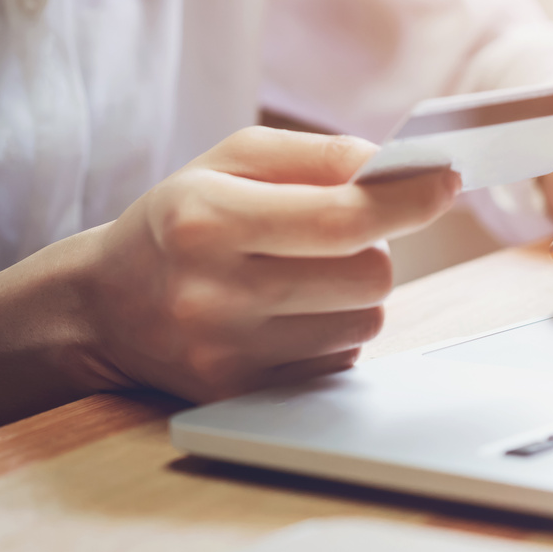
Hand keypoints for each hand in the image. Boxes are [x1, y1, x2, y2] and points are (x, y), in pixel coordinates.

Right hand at [74, 127, 459, 401]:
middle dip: (377, 248)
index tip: (445, 183)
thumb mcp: (230, 160)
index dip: (409, 201)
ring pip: (365, 322)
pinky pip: (341, 362)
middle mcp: (211, 293)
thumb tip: (396, 167)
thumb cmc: (181, 220)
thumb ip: (317, 154)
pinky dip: (334, 334)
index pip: (342, 219)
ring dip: (357, 295)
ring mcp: (227, 354)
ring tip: (306, 277)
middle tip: (344, 236)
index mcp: (205, 219)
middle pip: (368, 276)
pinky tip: (289, 317)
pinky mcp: (243, 397)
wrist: (106, 308)